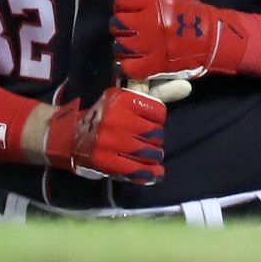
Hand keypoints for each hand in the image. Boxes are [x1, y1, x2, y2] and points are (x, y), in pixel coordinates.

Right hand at [43, 87, 166, 183]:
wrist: (72, 135)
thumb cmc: (109, 114)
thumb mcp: (130, 97)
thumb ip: (160, 92)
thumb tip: (188, 87)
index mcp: (123, 100)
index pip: (158, 113)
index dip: (157, 120)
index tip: (149, 123)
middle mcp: (117, 119)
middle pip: (155, 134)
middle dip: (155, 140)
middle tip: (148, 142)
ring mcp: (110, 141)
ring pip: (148, 152)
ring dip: (153, 156)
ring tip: (150, 156)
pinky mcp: (105, 161)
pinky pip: (134, 170)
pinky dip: (148, 173)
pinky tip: (154, 174)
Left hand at [106, 0, 236, 86]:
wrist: (213, 38)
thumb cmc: (186, 11)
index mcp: (153, 0)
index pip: (122, 0)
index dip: (124, 5)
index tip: (133, 9)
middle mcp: (150, 21)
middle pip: (117, 24)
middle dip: (122, 25)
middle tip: (133, 27)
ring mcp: (152, 44)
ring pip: (120, 46)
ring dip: (124, 45)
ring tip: (135, 43)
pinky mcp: (155, 64)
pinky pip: (127, 67)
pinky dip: (126, 65)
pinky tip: (132, 60)